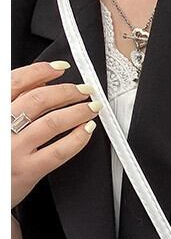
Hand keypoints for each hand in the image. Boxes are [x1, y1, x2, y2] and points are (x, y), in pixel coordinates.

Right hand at [12, 61, 101, 208]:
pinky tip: (87, 130)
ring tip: (92, 107)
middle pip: (38, 100)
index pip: (16, 82)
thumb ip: (14, 103)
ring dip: (77, 111)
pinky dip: (77, 138)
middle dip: (67, 91)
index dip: (41, 71)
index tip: (61, 68)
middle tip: (85, 90)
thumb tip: (41, 84)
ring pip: (52, 122)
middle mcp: (2, 126)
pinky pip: (59, 151)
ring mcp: (15, 149)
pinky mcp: (28, 170)